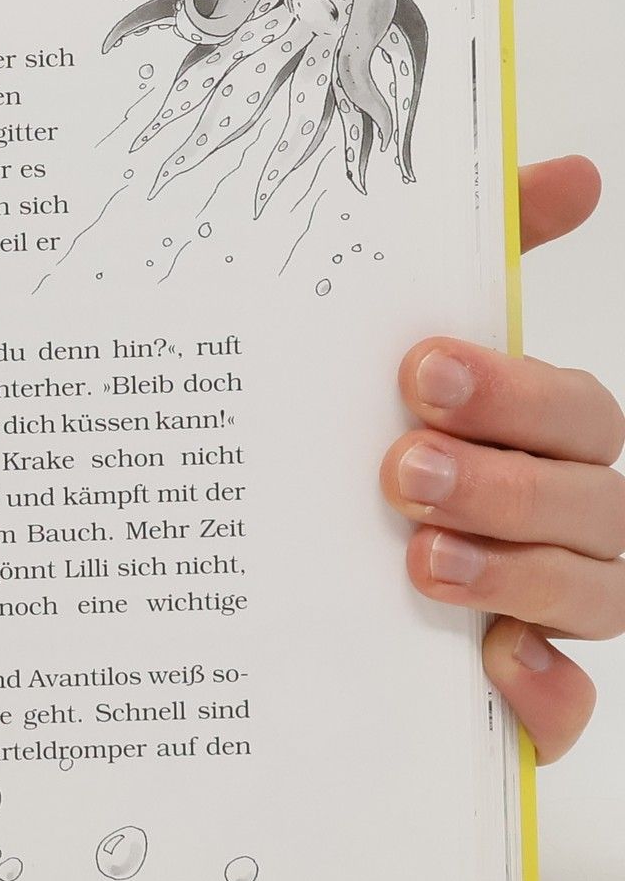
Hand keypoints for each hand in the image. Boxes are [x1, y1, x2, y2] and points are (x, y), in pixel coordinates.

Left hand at [381, 156, 619, 761]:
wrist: (294, 587)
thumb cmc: (380, 448)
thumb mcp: (405, 363)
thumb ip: (490, 258)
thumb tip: (577, 172)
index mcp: (542, 441)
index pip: (570, 410)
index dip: (511, 390)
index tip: (418, 368)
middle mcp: (565, 523)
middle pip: (585, 500)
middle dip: (501, 481)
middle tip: (401, 468)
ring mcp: (550, 610)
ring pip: (587, 595)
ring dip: (513, 572)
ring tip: (420, 559)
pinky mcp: (521, 698)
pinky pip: (564, 708)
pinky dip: (545, 695)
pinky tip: (496, 665)